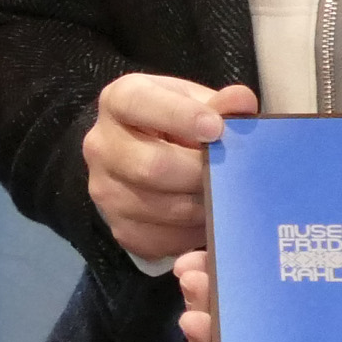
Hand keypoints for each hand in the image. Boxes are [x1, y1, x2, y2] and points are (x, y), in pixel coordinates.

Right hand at [86, 74, 257, 261]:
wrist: (145, 156)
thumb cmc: (176, 123)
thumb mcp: (196, 103)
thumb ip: (220, 104)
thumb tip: (240, 101)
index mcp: (118, 102)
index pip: (138, 104)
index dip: (179, 116)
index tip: (216, 128)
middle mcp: (101, 146)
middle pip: (151, 167)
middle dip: (200, 174)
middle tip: (231, 175)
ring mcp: (105, 190)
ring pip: (161, 209)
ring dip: (201, 208)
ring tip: (225, 198)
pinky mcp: (119, 228)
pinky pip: (162, 241)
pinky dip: (192, 235)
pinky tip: (206, 218)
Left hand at [170, 197, 341, 341]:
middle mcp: (325, 318)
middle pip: (261, 337)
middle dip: (219, 328)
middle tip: (197, 312)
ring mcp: (309, 278)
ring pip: (249, 295)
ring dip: (212, 288)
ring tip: (194, 272)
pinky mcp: (302, 237)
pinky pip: (257, 247)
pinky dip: (230, 245)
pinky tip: (208, 238)